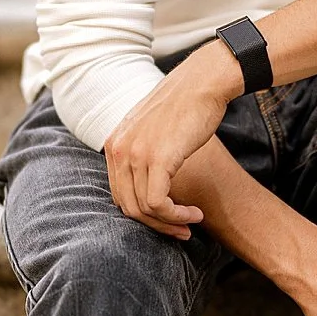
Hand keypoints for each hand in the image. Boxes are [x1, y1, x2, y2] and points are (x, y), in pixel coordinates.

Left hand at [103, 47, 237, 238]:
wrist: (203, 83)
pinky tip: (193, 214)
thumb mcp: (152, 130)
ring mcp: (135, 153)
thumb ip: (142, 154)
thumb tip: (149, 186)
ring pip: (143, 208)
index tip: (167, 220)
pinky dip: (175, 216)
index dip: (143, 214)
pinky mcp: (156, 158)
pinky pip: (157, 203)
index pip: (119, 194)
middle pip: (128, 206)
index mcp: (114, 144)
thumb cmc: (186, 106)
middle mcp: (118, 149)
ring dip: (170, 223)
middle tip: (181, 232)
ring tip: (192, 223)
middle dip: (155, 225)